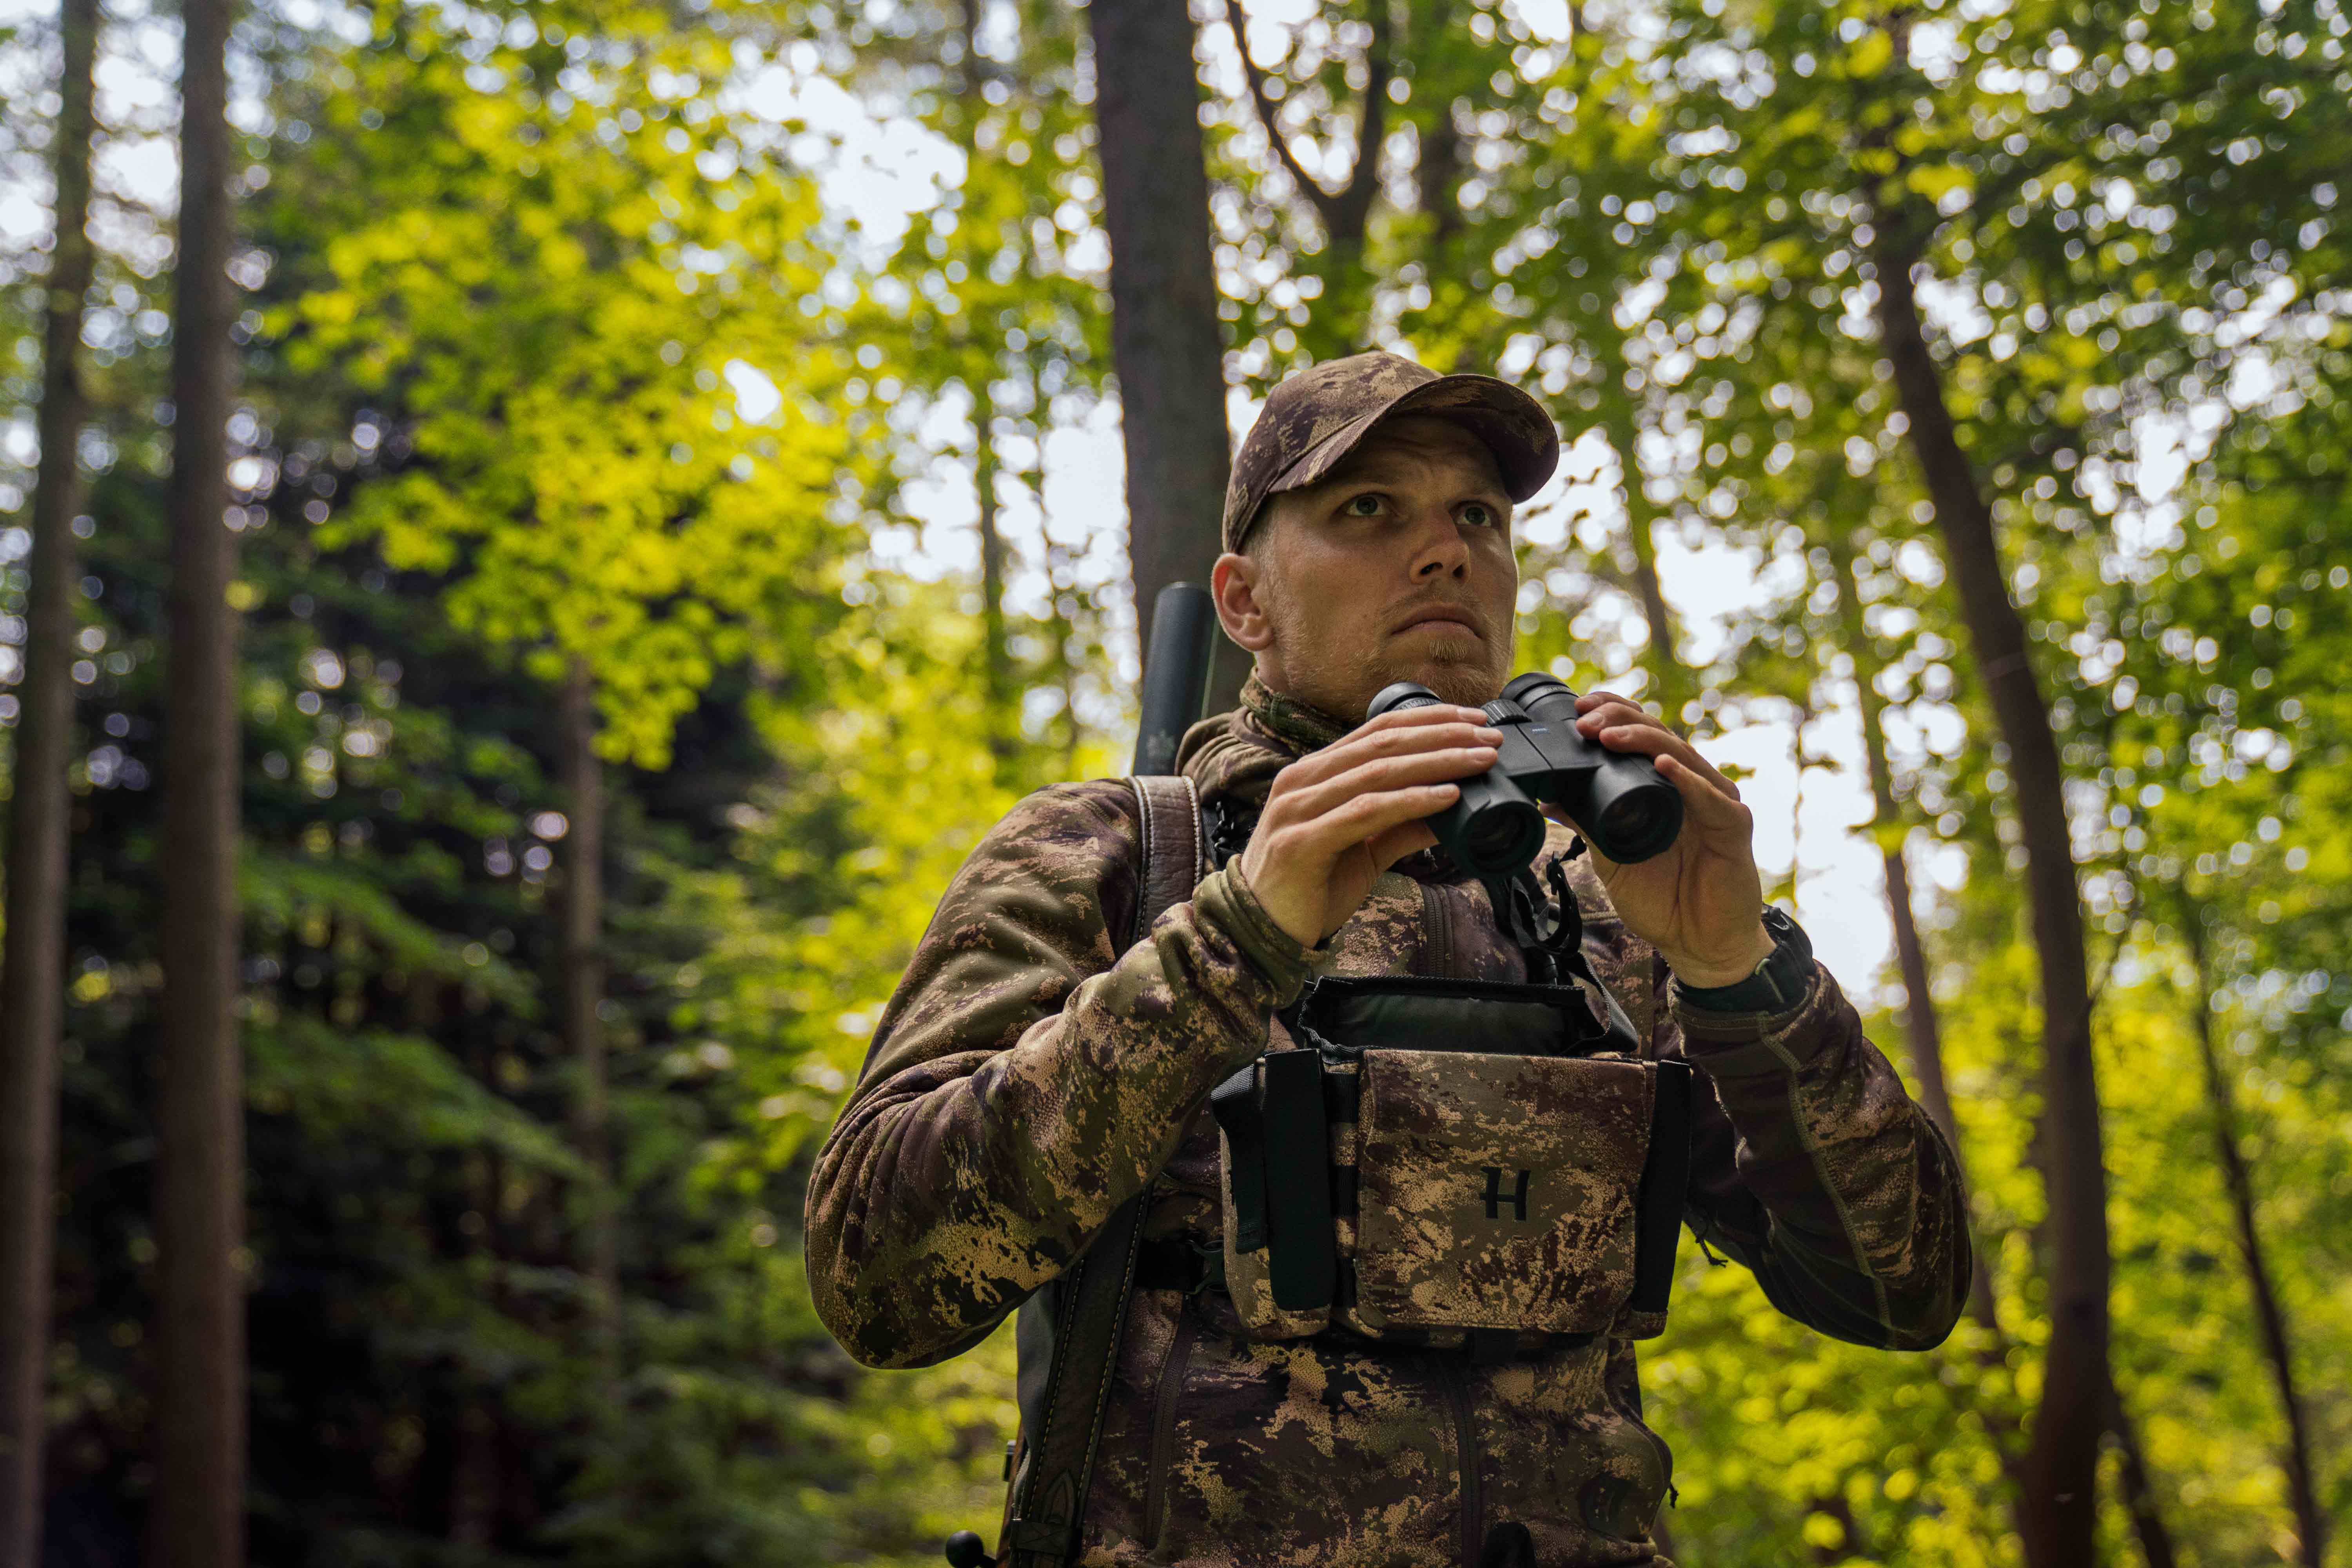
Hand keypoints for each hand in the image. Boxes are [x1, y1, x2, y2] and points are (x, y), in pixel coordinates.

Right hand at [1237, 705, 1503, 946]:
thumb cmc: (1310, 887)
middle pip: (1382, 744)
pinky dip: (1410, 801)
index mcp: (1315, 773)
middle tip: (1489, 738)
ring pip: (1378, 772)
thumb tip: (1456, 808)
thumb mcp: (1364, 850)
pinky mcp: (1302, 843)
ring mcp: (1298, 809)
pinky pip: (1366, 813)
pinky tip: (1446, 797)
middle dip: (1442, 736)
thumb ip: (1402, 826)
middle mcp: (1302, 781)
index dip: (1429, 720)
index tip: (1475, 721)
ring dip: (1437, 762)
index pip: (1377, 730)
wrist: (1259, 932)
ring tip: (1479, 761)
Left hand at [1548, 692, 1774, 987]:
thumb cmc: (1662, 900)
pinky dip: (1686, 780)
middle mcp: (1692, 787)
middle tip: (1584, 718)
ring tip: (1608, 736)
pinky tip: (1663, 766)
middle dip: (1620, 721)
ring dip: (1643, 741)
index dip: (1613, 715)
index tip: (1578, 707)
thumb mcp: (1612, 858)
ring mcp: (1716, 804)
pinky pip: (1711, 797)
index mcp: (1665, 788)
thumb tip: (1548, 797)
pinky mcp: (1734, 827)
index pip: (1640, 737)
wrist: (1698, 945)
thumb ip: (1588, 825)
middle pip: (1658, 737)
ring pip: (1682, 756)